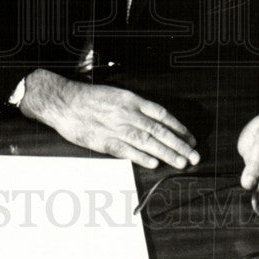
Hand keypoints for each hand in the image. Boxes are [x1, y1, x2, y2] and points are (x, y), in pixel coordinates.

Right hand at [20, 69, 200, 169]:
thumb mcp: (116, 95)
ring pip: (147, 141)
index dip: (178, 128)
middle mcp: (127, 113)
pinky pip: (126, 150)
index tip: (190, 138)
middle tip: (194, 155)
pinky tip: (154, 163)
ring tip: (181, 162)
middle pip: (159, 130)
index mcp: (131, 100)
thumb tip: (155, 121)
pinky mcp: (103, 141)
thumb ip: (135, 107)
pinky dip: (141, 157)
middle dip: (179, 144)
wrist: (64, 101)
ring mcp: (115, 127)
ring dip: (166, 153)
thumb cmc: (89, 98)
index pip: (162, 115)